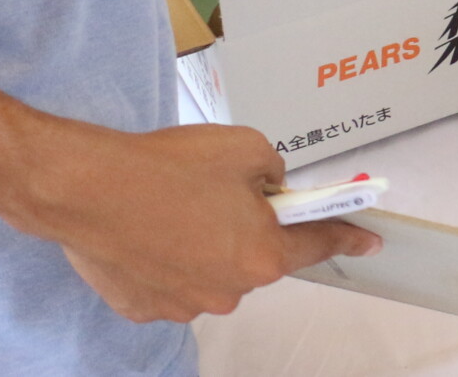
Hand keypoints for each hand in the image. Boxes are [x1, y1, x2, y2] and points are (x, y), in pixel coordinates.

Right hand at [4, 116, 378, 322]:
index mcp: (262, 255)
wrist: (87, 188)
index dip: (346, 237)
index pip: (318, 244)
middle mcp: (228, 292)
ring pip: (212, 272)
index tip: (370, 241)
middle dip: (250, 230)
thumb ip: (274, 174)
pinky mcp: (143, 308)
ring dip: (206, 247)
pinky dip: (168, 260)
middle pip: (257, 259)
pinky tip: (150, 231)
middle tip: (222, 196)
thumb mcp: (247, 149)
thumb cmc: (170, 166)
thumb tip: (272, 189)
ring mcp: (183, 305)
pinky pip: (171, 281)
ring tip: (176, 210)